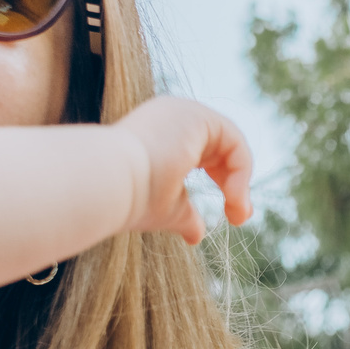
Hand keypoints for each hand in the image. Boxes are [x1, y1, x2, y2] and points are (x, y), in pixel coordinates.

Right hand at [118, 96, 252, 243]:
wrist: (108, 187)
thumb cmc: (130, 201)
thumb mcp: (167, 209)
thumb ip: (186, 216)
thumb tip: (195, 236)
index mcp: (161, 136)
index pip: (207, 155)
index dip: (225, 183)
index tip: (233, 217)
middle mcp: (172, 117)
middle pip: (222, 148)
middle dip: (236, 184)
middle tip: (241, 217)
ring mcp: (182, 112)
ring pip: (231, 145)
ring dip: (240, 182)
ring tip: (237, 212)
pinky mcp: (195, 115)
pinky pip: (235, 140)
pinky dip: (240, 172)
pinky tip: (232, 196)